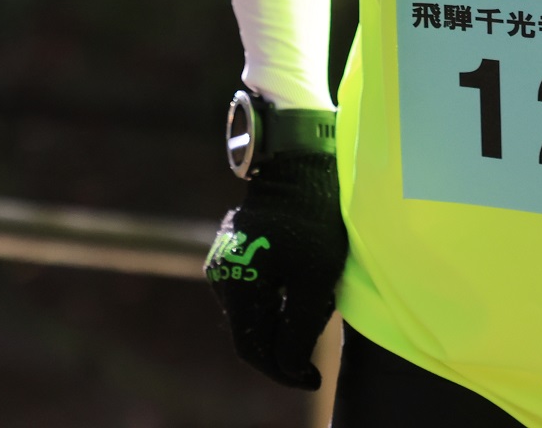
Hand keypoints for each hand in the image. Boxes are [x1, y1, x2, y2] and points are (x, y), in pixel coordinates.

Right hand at [204, 150, 345, 388]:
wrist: (298, 163)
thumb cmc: (311, 219)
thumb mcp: (314, 279)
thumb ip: (298, 329)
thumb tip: (289, 368)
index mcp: (236, 285)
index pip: (252, 348)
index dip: (282, 370)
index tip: (314, 378)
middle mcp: (220, 275)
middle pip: (251, 330)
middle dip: (285, 342)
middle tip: (320, 334)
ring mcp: (224, 259)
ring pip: (253, 309)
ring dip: (281, 319)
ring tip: (316, 303)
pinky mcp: (234, 247)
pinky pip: (254, 287)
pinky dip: (277, 298)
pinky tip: (303, 284)